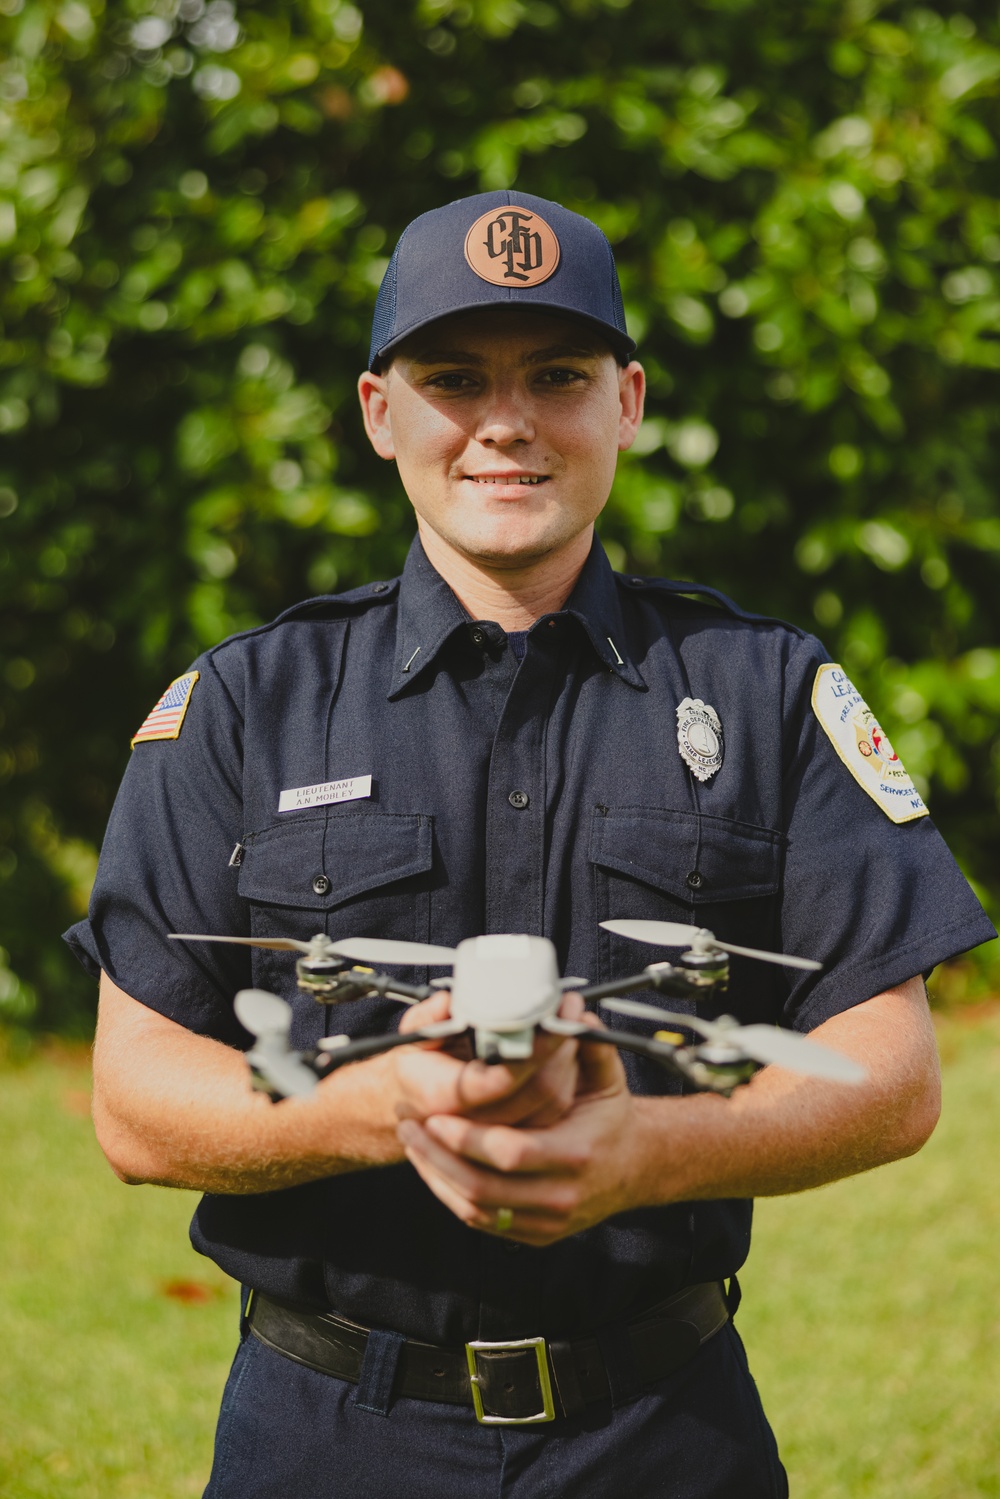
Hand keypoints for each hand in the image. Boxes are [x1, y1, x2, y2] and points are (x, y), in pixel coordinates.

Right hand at [390, 991, 583, 1129]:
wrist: (411, 1103)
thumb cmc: (416, 1069)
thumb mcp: (412, 1036)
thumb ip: (427, 1017)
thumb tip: (448, 1003)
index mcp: (446, 1095)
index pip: (503, 1077)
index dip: (535, 1048)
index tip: (552, 1015)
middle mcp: (476, 1120)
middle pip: (538, 1091)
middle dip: (562, 1048)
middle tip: (571, 1012)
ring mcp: (501, 1129)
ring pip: (553, 1103)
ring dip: (571, 1063)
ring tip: (573, 1025)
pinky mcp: (518, 1130)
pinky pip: (555, 1110)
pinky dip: (569, 1079)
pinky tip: (569, 1051)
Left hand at [397, 1019, 650, 1245]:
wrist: (634, 1167)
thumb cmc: (610, 1120)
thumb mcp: (608, 1079)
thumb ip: (590, 1045)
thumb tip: (572, 1012)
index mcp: (576, 1154)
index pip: (511, 1154)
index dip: (468, 1139)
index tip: (438, 1116)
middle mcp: (562, 1195)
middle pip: (484, 1187)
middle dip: (438, 1157)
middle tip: (411, 1125)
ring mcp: (547, 1222)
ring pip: (476, 1209)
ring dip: (436, 1176)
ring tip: (413, 1141)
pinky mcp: (535, 1235)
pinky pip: (481, 1221)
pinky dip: (450, 1195)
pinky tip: (433, 1165)